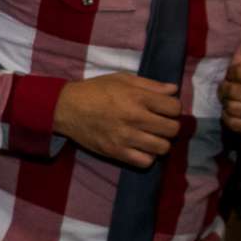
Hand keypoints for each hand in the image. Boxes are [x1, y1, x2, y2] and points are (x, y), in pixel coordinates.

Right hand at [52, 72, 183, 169]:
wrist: (66, 108)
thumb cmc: (95, 91)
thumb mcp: (121, 79)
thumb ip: (149, 84)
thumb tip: (174, 90)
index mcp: (137, 97)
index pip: (174, 108)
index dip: (173, 108)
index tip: (164, 108)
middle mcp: (135, 117)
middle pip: (172, 129)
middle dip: (169, 125)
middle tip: (158, 123)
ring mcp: (126, 137)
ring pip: (163, 147)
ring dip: (160, 142)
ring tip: (150, 137)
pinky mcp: (116, 152)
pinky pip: (146, 162)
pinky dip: (147, 156)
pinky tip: (140, 148)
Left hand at [219, 13, 240, 139]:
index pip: (238, 72)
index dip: (232, 73)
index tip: (237, 74)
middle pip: (232, 92)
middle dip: (227, 90)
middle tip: (234, 89)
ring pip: (232, 108)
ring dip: (228, 105)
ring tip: (235, 101)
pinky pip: (233, 124)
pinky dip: (229, 119)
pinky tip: (237, 114)